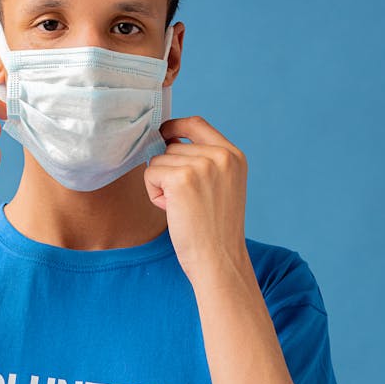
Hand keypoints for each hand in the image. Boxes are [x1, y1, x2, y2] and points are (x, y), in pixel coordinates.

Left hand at [144, 115, 248, 282]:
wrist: (219, 259)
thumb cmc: (215, 231)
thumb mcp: (221, 187)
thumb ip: (203, 162)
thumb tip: (165, 140)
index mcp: (234, 156)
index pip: (197, 124)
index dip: (175, 126)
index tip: (163, 133)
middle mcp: (221, 156)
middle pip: (172, 146)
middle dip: (169, 172)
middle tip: (186, 202)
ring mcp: (202, 165)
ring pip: (159, 160)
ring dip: (161, 184)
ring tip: (181, 208)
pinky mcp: (182, 178)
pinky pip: (150, 173)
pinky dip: (153, 193)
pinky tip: (171, 210)